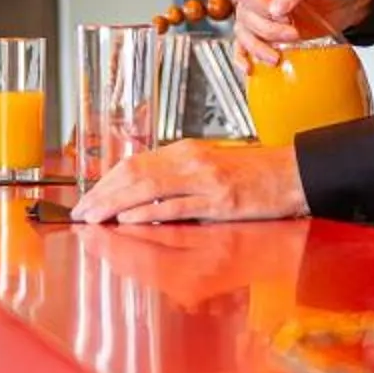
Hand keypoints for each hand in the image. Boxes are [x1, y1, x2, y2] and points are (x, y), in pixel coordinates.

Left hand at [72, 139, 307, 224]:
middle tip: (80, 212)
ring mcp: (205, 180)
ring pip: (150, 188)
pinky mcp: (221, 201)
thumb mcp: (208, 169)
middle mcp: (191, 161)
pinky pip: (179, 206)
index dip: (106, 183)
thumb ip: (176, 180)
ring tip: (95, 218)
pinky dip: (151, 213)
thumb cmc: (253, 176)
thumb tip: (139, 198)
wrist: (293, 175)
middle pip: (135, 174)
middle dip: (103, 195)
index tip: (86, 200)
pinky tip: (131, 220)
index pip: (134, 164)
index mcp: (185, 152)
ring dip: (117, 204)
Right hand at [232, 0, 371, 68]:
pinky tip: (251, 67)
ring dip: (257, 48)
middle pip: (244, 15)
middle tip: (293, 33)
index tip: (282, 15)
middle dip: (267, 30)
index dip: (258, 5)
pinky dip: (246, 58)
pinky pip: (245, 47)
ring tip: (278, 56)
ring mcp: (261, 15)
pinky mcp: (268, 34)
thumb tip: (276, 8)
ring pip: (244, 34)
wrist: (351, 0)